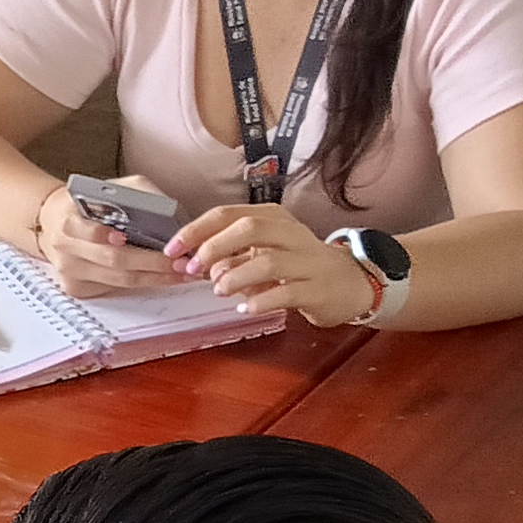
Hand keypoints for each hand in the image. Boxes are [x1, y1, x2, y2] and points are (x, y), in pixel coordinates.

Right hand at [30, 175, 192, 296]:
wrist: (53, 222)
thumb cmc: (89, 204)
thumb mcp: (110, 188)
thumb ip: (137, 195)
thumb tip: (170, 213)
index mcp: (67, 220)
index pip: (84, 230)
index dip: (102, 235)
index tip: (123, 237)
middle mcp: (65, 249)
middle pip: (111, 260)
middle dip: (150, 263)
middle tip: (180, 262)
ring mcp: (69, 272)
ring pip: (117, 280)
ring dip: (153, 278)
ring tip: (181, 273)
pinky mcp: (76, 288)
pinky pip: (113, 289)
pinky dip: (142, 284)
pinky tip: (163, 278)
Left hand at [166, 200, 371, 322]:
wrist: (349, 283)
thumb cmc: (298, 265)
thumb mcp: (264, 250)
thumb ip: (230, 253)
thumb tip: (192, 262)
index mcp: (273, 217)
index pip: (228, 214)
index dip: (196, 231)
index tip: (172, 250)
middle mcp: (291, 233)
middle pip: (249, 228)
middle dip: (214, 248)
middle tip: (193, 270)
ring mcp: (307, 261)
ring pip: (267, 261)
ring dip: (235, 277)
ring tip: (219, 290)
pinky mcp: (317, 289)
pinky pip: (285, 294)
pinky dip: (259, 301)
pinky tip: (244, 308)